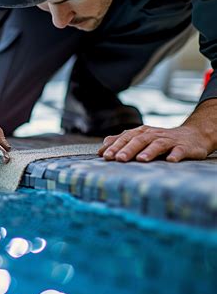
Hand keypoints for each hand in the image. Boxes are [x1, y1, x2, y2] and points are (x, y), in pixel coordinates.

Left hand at [98, 99, 216, 162]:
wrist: (192, 136)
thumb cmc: (161, 140)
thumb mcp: (140, 138)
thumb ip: (121, 142)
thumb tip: (101, 149)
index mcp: (141, 133)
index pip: (125, 138)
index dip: (115, 146)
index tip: (104, 156)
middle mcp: (153, 134)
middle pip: (139, 140)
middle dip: (128, 149)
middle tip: (118, 159)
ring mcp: (169, 140)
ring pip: (158, 144)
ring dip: (149, 151)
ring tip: (141, 160)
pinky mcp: (185, 147)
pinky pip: (180, 150)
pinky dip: (175, 155)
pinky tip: (171, 160)